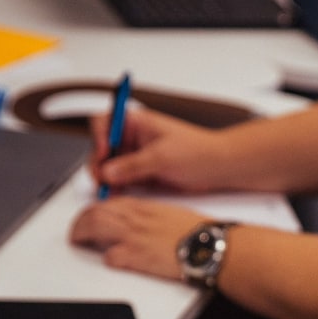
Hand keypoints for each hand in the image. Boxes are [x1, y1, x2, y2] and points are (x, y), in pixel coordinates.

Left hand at [70, 197, 203, 279]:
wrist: (208, 245)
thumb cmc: (198, 233)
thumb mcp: (172, 216)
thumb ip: (153, 218)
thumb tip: (144, 224)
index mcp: (145, 208)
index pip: (111, 203)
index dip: (96, 209)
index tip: (91, 216)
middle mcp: (135, 219)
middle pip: (96, 212)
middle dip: (81, 220)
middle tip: (77, 230)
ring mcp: (134, 237)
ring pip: (95, 226)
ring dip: (81, 233)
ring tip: (78, 241)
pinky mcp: (136, 256)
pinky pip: (111, 256)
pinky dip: (106, 258)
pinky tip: (109, 260)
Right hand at [90, 106, 225, 194]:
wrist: (218, 168)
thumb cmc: (198, 151)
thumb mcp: (163, 156)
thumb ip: (133, 165)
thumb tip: (108, 171)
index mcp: (137, 123)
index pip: (106, 122)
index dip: (100, 137)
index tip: (105, 152)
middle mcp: (133, 139)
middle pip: (102, 148)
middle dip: (99, 163)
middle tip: (103, 179)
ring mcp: (135, 158)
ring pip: (109, 167)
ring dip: (105, 179)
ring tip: (108, 191)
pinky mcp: (140, 175)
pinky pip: (120, 181)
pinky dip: (115, 188)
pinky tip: (115, 195)